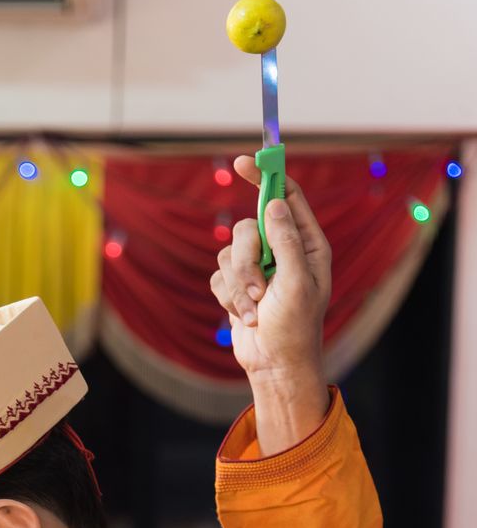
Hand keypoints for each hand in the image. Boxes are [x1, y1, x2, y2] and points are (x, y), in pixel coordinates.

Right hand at [210, 156, 330, 385]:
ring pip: (229, 252)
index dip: (266, 177)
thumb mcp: (297, 282)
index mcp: (308, 244)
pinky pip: (219, 276)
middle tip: (258, 287)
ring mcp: (258, 268)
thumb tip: (273, 203)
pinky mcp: (237, 285)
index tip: (243, 162)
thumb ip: (287, 241)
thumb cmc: (295, 328)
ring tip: (254, 309)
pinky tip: (245, 316)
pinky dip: (228, 297)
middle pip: (249, 226)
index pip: (286, 196)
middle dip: (247, 258)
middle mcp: (282, 251)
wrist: (275, 365)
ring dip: (239, 285)